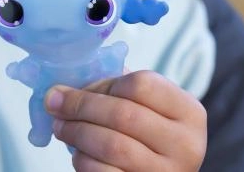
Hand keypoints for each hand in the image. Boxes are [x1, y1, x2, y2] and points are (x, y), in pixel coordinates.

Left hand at [45, 70, 206, 170]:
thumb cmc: (151, 135)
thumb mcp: (150, 108)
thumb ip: (120, 90)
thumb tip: (65, 87)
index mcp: (189, 112)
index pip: (142, 84)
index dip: (105, 84)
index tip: (83, 87)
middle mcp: (186, 145)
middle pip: (123, 114)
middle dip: (80, 106)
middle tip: (54, 103)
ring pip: (111, 145)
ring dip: (76, 133)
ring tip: (61, 127)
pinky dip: (83, 160)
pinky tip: (78, 153)